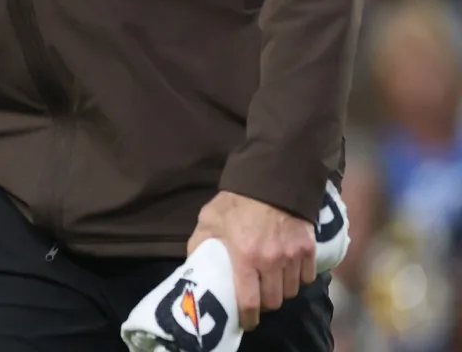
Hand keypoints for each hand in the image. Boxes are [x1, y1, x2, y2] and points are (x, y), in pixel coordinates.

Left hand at [187, 190, 313, 329]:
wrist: (271, 180)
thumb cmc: (236, 202)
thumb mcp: (209, 219)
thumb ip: (200, 244)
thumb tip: (193, 265)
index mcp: (245, 256)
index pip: (250, 301)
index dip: (248, 317)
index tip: (245, 321)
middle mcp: (272, 261)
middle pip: (274, 301)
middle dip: (265, 304)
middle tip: (257, 297)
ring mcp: (293, 256)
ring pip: (291, 291)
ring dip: (281, 291)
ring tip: (270, 283)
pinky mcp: (309, 249)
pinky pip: (307, 277)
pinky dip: (298, 278)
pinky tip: (287, 270)